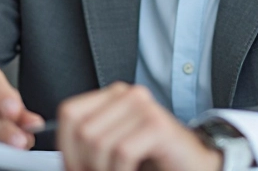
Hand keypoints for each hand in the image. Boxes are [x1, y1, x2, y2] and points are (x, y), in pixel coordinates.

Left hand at [57, 82, 222, 170]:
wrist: (195, 166)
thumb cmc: (153, 160)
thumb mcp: (112, 150)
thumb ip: (87, 146)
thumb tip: (62, 160)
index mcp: (113, 96)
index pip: (69, 113)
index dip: (65, 146)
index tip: (73, 167)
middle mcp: (129, 94)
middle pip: (82, 131)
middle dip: (83, 164)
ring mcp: (144, 107)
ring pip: (99, 144)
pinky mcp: (157, 125)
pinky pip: (122, 153)